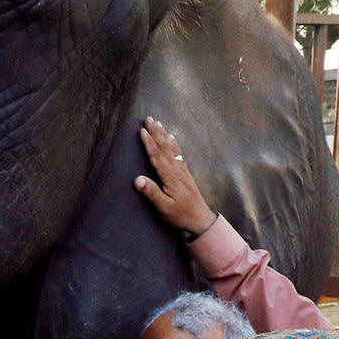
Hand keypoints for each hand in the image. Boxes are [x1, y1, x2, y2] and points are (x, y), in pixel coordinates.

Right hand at [133, 117, 216, 237]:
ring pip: (172, 148)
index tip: (142, 130)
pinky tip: (172, 137)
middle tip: (149, 119)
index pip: (157, 156)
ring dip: (164, 135)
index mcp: (170, 177)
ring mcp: (182, 170)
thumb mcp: (164, 208)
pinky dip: (174, 143)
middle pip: (165, 148)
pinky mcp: (185, 173)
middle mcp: (177, 170)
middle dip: (156, 133)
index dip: (149, 143)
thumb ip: (152, 193)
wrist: (200, 219)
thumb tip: (137, 179)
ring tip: (158, 123)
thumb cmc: (180, 215)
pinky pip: (178, 153)